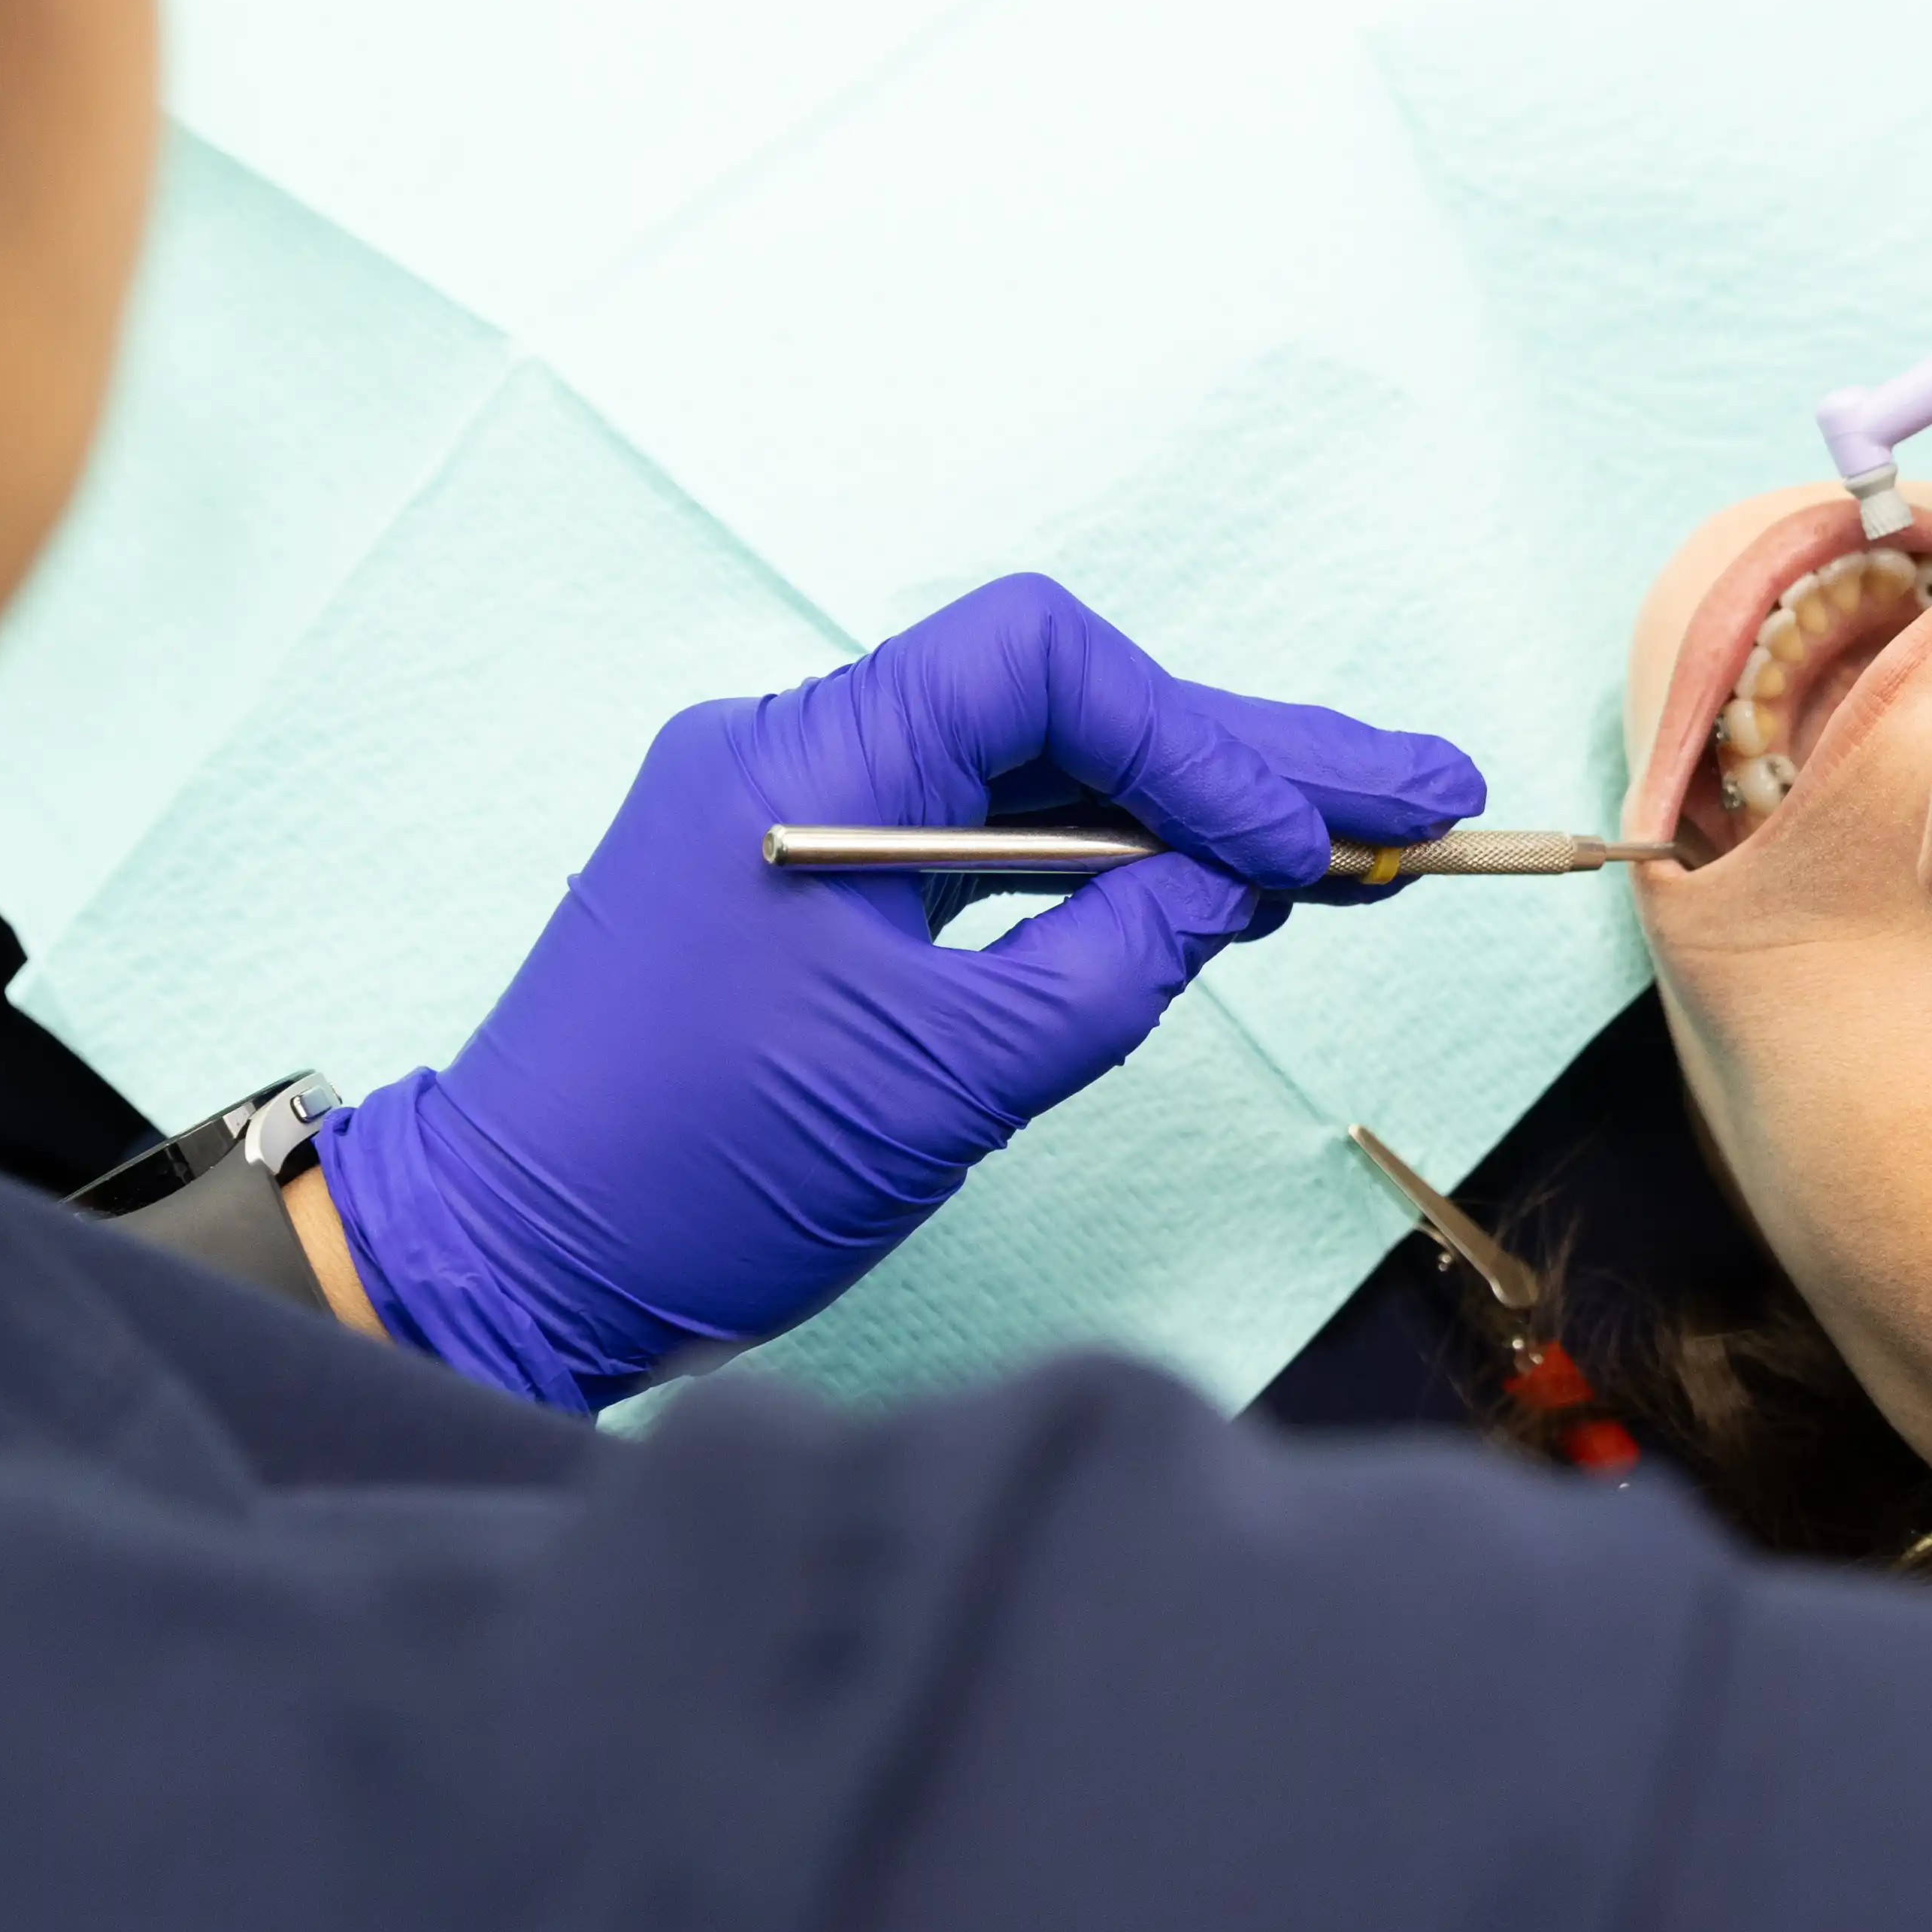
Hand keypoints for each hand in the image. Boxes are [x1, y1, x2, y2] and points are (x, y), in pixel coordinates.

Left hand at [312, 576, 1480, 1406]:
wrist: (506, 1268)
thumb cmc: (683, 1177)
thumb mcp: (935, 1084)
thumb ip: (1104, 967)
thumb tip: (1233, 887)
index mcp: (807, 762)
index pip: (1041, 662)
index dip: (1190, 736)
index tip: (1292, 841)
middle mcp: (804, 756)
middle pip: (1069, 712)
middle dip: (1251, 760)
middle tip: (1425, 792)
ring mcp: (808, 821)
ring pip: (1043, 778)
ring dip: (1200, 810)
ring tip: (1372, 838)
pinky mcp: (816, 894)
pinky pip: (990, 846)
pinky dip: (1110, 866)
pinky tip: (1232, 885)